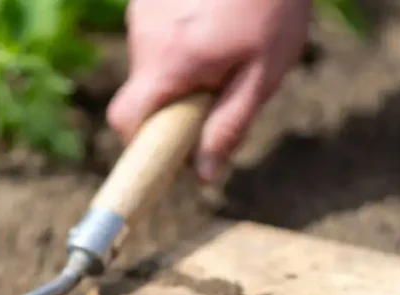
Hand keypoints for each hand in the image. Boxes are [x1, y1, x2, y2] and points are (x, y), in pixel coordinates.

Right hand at [107, 0, 311, 182]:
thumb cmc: (272, 6)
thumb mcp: (262, 74)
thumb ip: (229, 125)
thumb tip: (203, 174)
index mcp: (170, 60)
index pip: (126, 121)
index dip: (142, 145)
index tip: (171, 151)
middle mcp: (144, 32)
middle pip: (143, 92)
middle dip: (176, 103)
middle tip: (222, 88)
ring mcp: (142, 8)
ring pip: (152, 61)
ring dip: (183, 68)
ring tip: (229, 43)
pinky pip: (157, 33)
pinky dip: (182, 39)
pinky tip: (217, 18)